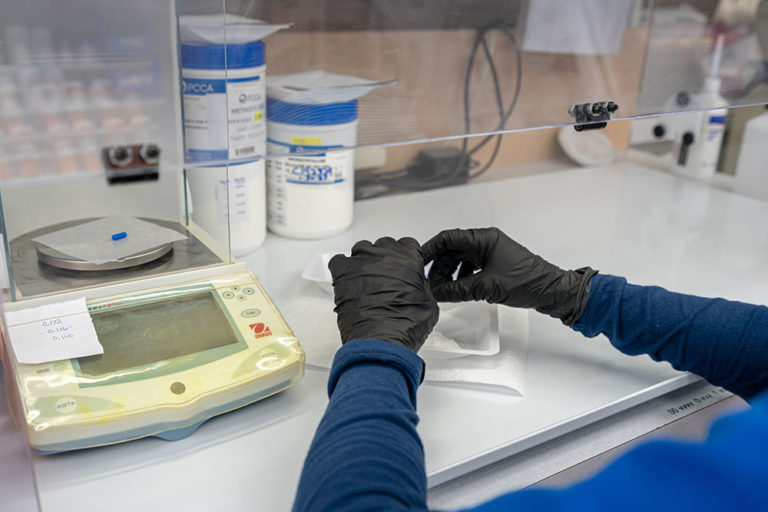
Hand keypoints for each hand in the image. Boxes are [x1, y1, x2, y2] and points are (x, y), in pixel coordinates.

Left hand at [329, 237, 438, 352]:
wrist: (381, 340)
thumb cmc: (405, 326)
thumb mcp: (429, 305)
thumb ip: (422, 287)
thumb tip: (417, 285)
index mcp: (409, 259)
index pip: (407, 244)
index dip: (404, 257)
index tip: (401, 267)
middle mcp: (385, 255)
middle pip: (384, 245)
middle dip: (384, 258)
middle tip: (384, 277)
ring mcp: (362, 261)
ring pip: (362, 248)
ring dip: (365, 260)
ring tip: (366, 279)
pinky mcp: (343, 272)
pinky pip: (339, 260)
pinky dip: (342, 268)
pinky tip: (348, 279)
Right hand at [421, 228, 595, 325]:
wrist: (551, 291)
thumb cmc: (525, 282)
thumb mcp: (487, 287)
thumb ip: (458, 290)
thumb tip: (436, 294)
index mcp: (483, 238)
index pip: (448, 238)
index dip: (430, 250)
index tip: (418, 263)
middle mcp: (485, 241)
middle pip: (452, 250)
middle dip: (440, 267)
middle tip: (431, 285)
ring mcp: (490, 252)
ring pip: (460, 260)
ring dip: (449, 274)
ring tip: (443, 290)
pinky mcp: (494, 264)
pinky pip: (470, 267)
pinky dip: (461, 277)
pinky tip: (458, 290)